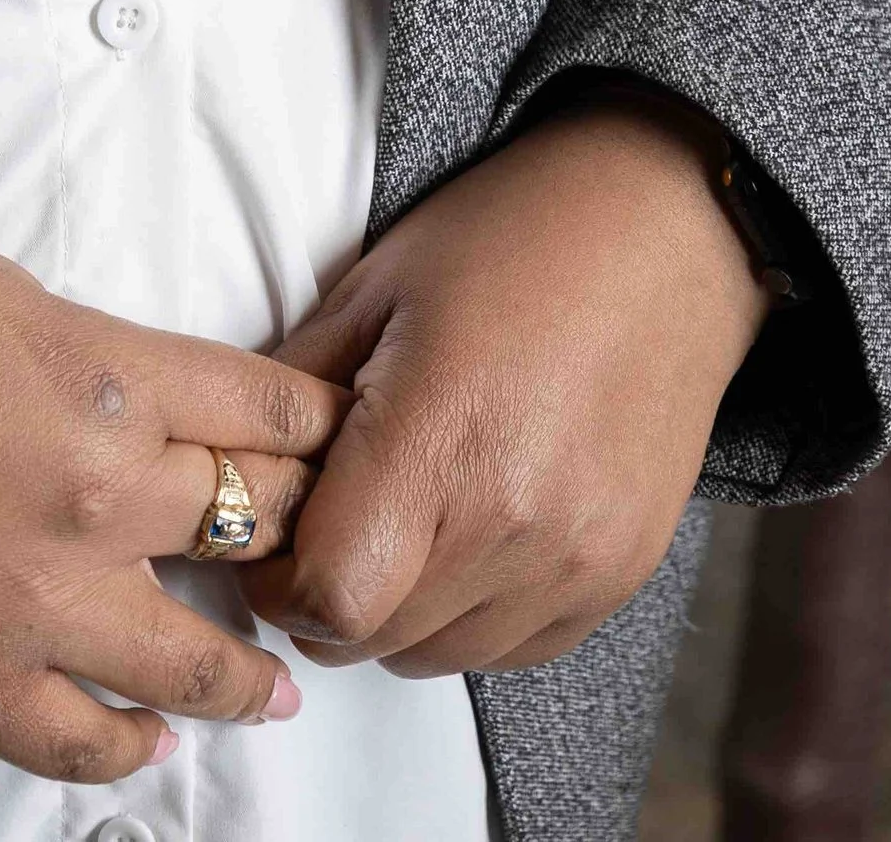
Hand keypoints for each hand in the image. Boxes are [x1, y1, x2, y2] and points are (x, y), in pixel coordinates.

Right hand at [0, 224, 346, 785]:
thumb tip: (139, 388)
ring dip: (252, 673)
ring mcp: (43, 603)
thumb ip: (90, 346)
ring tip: (282, 683)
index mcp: (105, 376)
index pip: (266, 407)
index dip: (322, 426)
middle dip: (301, 535)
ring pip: (198, 661)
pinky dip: (134, 746)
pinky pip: (88, 742)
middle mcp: (99, 494)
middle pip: (255, 523)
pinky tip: (154, 739)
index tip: (351, 441)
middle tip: (331, 553)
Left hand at [241, 90, 770, 677]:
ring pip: (443, 657)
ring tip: (397, 524)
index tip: (269, 538)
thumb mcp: (373, 287)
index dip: (279, 582)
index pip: (331, 597)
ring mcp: (576, 560)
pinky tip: (465, 535)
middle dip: (327, 599)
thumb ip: (291, 394)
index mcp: (440, 441)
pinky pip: (514, 649)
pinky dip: (470, 616)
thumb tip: (228, 466)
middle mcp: (515, 522)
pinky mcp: (619, 577)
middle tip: (324, 525)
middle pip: (377, 640)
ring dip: (398, 615)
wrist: (662, 233)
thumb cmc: (507, 239)